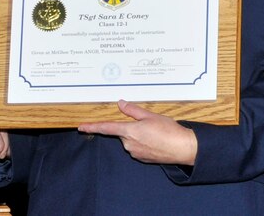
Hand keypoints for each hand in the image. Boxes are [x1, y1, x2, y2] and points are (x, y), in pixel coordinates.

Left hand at [78, 99, 197, 165]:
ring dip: (138, 135)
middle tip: (149, 124)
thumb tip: (120, 104)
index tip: (81, 127)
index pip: (106, 128)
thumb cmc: (168, 130)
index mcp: (129, 131)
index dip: (92, 127)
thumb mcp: (150, 116)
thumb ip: (133, 110)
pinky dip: (144, 142)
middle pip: (122, 132)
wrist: (183, 148)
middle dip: (131, 127)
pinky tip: (156, 140)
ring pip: (130, 140)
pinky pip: (137, 147)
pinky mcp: (142, 158)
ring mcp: (135, 153)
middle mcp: (129, 144)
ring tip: (155, 132)